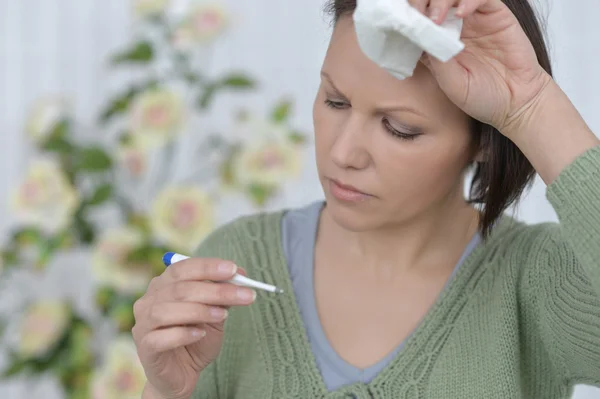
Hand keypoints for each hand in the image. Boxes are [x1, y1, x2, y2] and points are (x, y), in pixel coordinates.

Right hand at [132, 258, 255, 398]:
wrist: (182, 375)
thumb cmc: (196, 338)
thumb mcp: (214, 313)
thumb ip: (222, 295)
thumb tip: (240, 275)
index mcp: (163, 285)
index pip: (183, 268)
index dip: (208, 267)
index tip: (233, 269)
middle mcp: (148, 301)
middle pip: (180, 288)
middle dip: (216, 290)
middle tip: (244, 294)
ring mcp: (143, 324)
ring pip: (166, 310)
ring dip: (199, 310)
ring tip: (224, 315)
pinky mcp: (145, 347)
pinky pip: (160, 337)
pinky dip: (182, 334)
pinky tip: (200, 334)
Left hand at [411, 0, 551, 136]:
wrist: (516, 103)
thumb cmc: (482, 97)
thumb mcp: (450, 83)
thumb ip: (436, 60)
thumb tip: (419, 36)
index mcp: (437, 43)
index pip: (417, 20)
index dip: (408, 17)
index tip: (401, 24)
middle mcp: (453, 27)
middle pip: (432, 1)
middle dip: (420, 2)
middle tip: (417, 15)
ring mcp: (473, 19)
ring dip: (441, 0)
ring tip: (436, 18)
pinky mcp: (495, 14)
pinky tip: (462, 13)